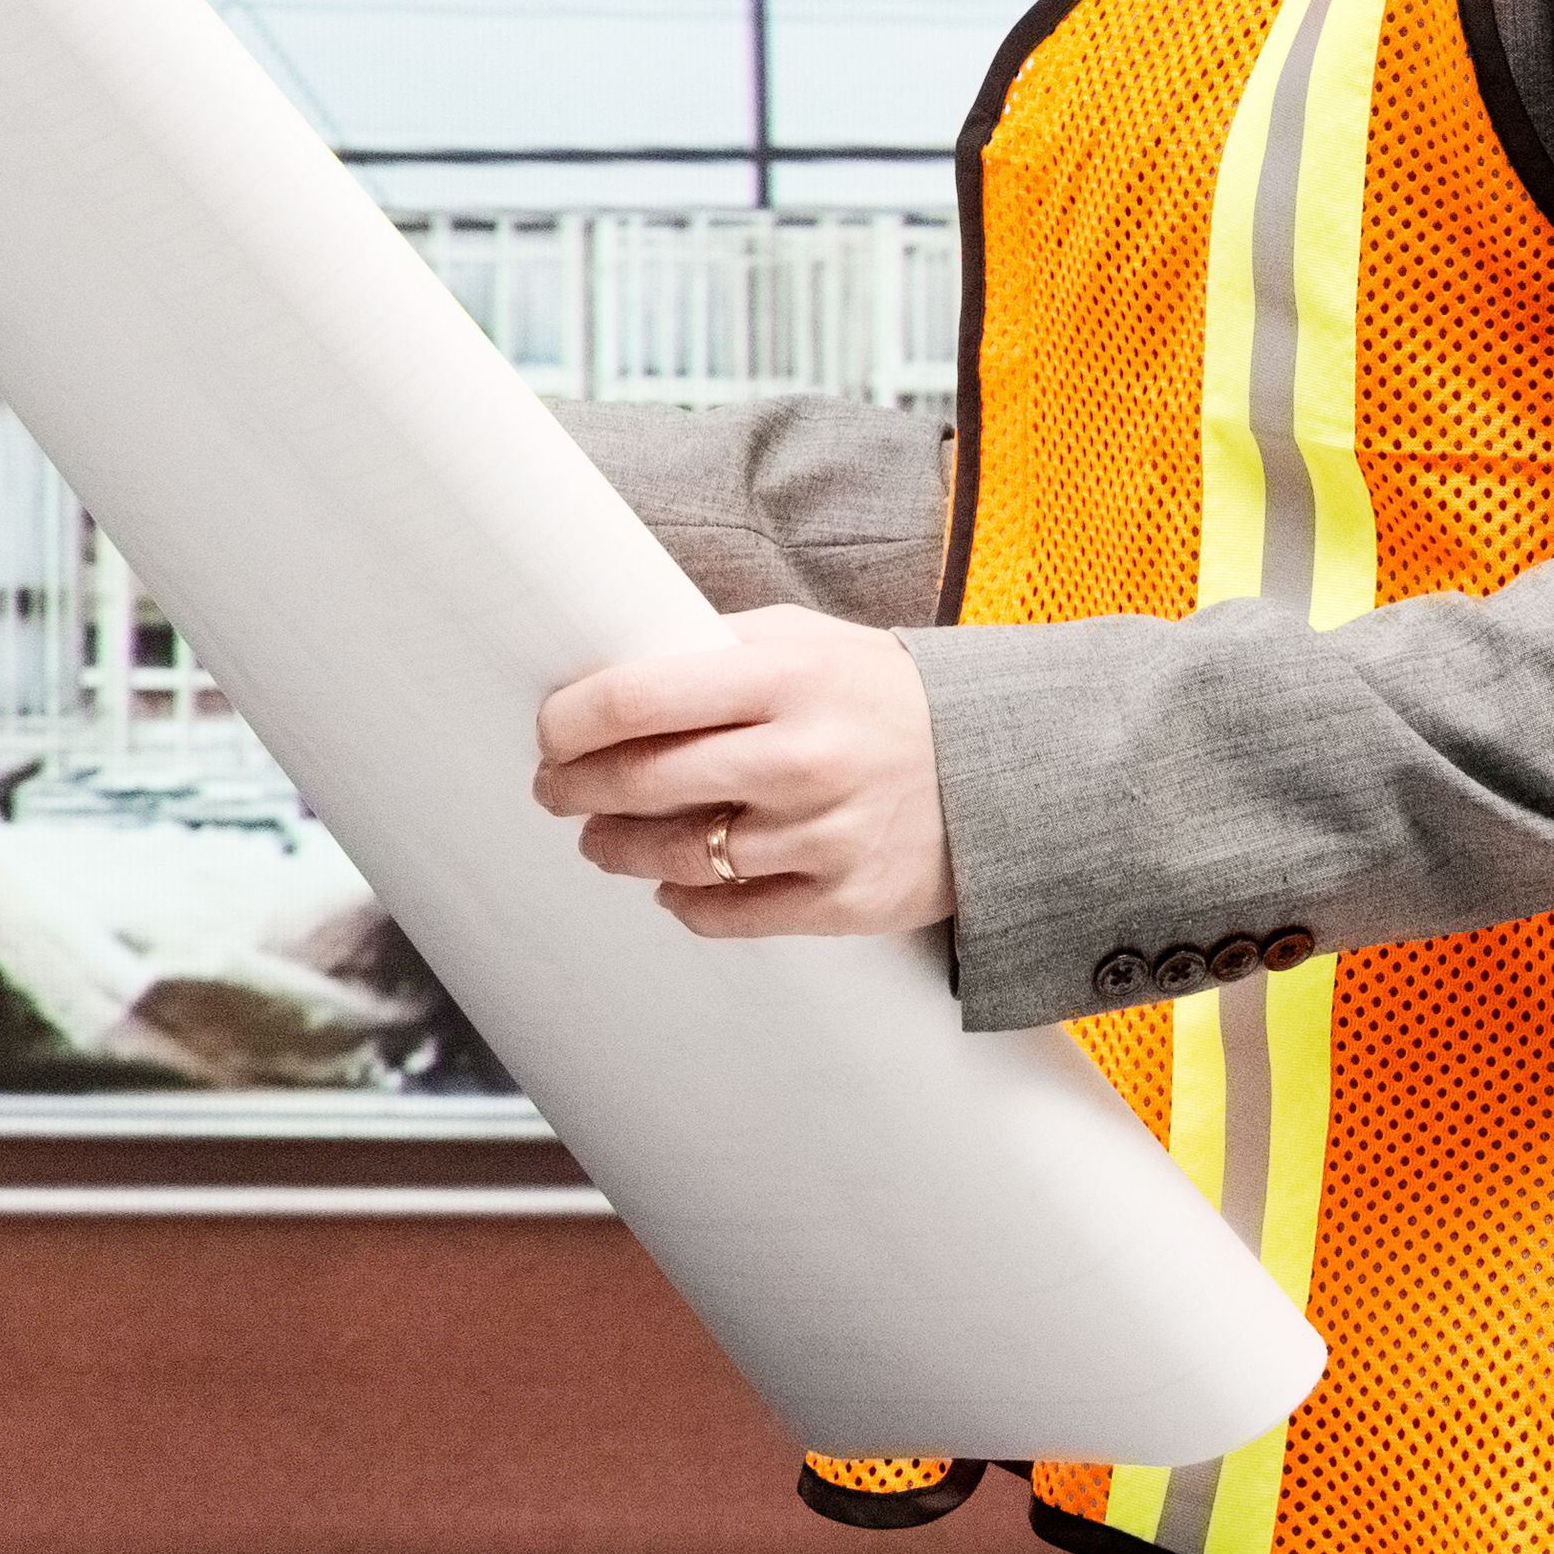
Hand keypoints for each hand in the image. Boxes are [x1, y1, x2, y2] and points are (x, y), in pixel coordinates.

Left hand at [529, 607, 951, 940]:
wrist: (1004, 768)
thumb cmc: (882, 695)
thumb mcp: (808, 640)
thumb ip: (716, 648)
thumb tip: (612, 670)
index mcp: (785, 676)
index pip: (637, 699)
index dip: (570, 720)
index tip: (550, 731)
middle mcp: (802, 757)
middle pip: (642, 781)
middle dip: (575, 787)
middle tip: (554, 787)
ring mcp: (824, 836)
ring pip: (676, 855)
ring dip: (617, 848)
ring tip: (599, 838)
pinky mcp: (845, 902)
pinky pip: (728, 914)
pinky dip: (683, 900)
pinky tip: (669, 883)